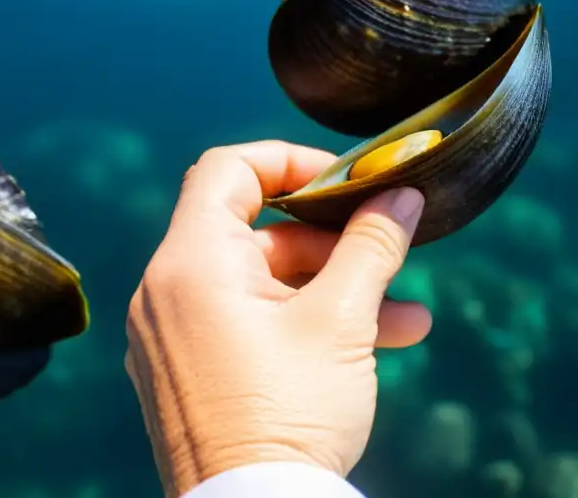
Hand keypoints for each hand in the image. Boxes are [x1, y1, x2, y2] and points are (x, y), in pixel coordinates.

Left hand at [125, 141, 431, 495]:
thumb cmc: (289, 416)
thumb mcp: (342, 321)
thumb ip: (372, 246)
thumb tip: (401, 196)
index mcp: (192, 264)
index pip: (229, 170)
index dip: (291, 161)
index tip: (345, 181)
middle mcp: (170, 293)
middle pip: (259, 232)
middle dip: (335, 243)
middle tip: (389, 254)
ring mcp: (177, 337)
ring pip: (265, 285)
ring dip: (336, 291)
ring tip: (407, 319)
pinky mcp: (192, 374)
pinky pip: (250, 325)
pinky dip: (304, 325)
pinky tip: (374, 347)